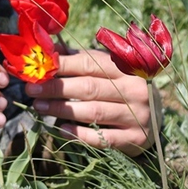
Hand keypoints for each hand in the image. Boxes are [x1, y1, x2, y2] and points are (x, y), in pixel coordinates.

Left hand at [26, 48, 160, 155]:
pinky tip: (61, 128)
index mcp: (127, 68)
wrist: (155, 119)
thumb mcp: (108, 70)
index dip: (62, 65)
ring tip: (38, 107)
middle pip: (89, 87)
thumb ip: (81, 60)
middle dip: (56, 88)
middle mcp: (135, 89)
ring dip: (62, 109)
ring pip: (93, 112)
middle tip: (32, 90)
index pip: (90, 64)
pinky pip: (102, 137)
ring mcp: (137, 115)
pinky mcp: (135, 138)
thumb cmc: (122, 88)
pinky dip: (79, 133)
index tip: (38, 68)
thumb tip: (48, 50)